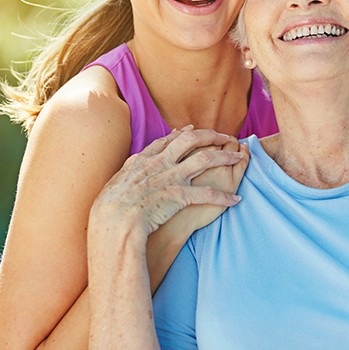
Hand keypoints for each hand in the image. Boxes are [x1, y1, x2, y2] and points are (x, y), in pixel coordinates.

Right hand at [89, 127, 244, 242]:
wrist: (114, 219)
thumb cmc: (109, 207)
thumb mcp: (115, 182)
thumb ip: (127, 172)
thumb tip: (128, 170)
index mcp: (144, 159)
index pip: (168, 140)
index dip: (183, 133)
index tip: (193, 130)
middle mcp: (160, 163)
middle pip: (191, 140)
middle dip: (210, 135)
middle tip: (224, 136)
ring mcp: (171, 177)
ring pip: (205, 159)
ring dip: (224, 156)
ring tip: (238, 157)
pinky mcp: (179, 195)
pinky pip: (208, 194)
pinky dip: (224, 197)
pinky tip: (235, 199)